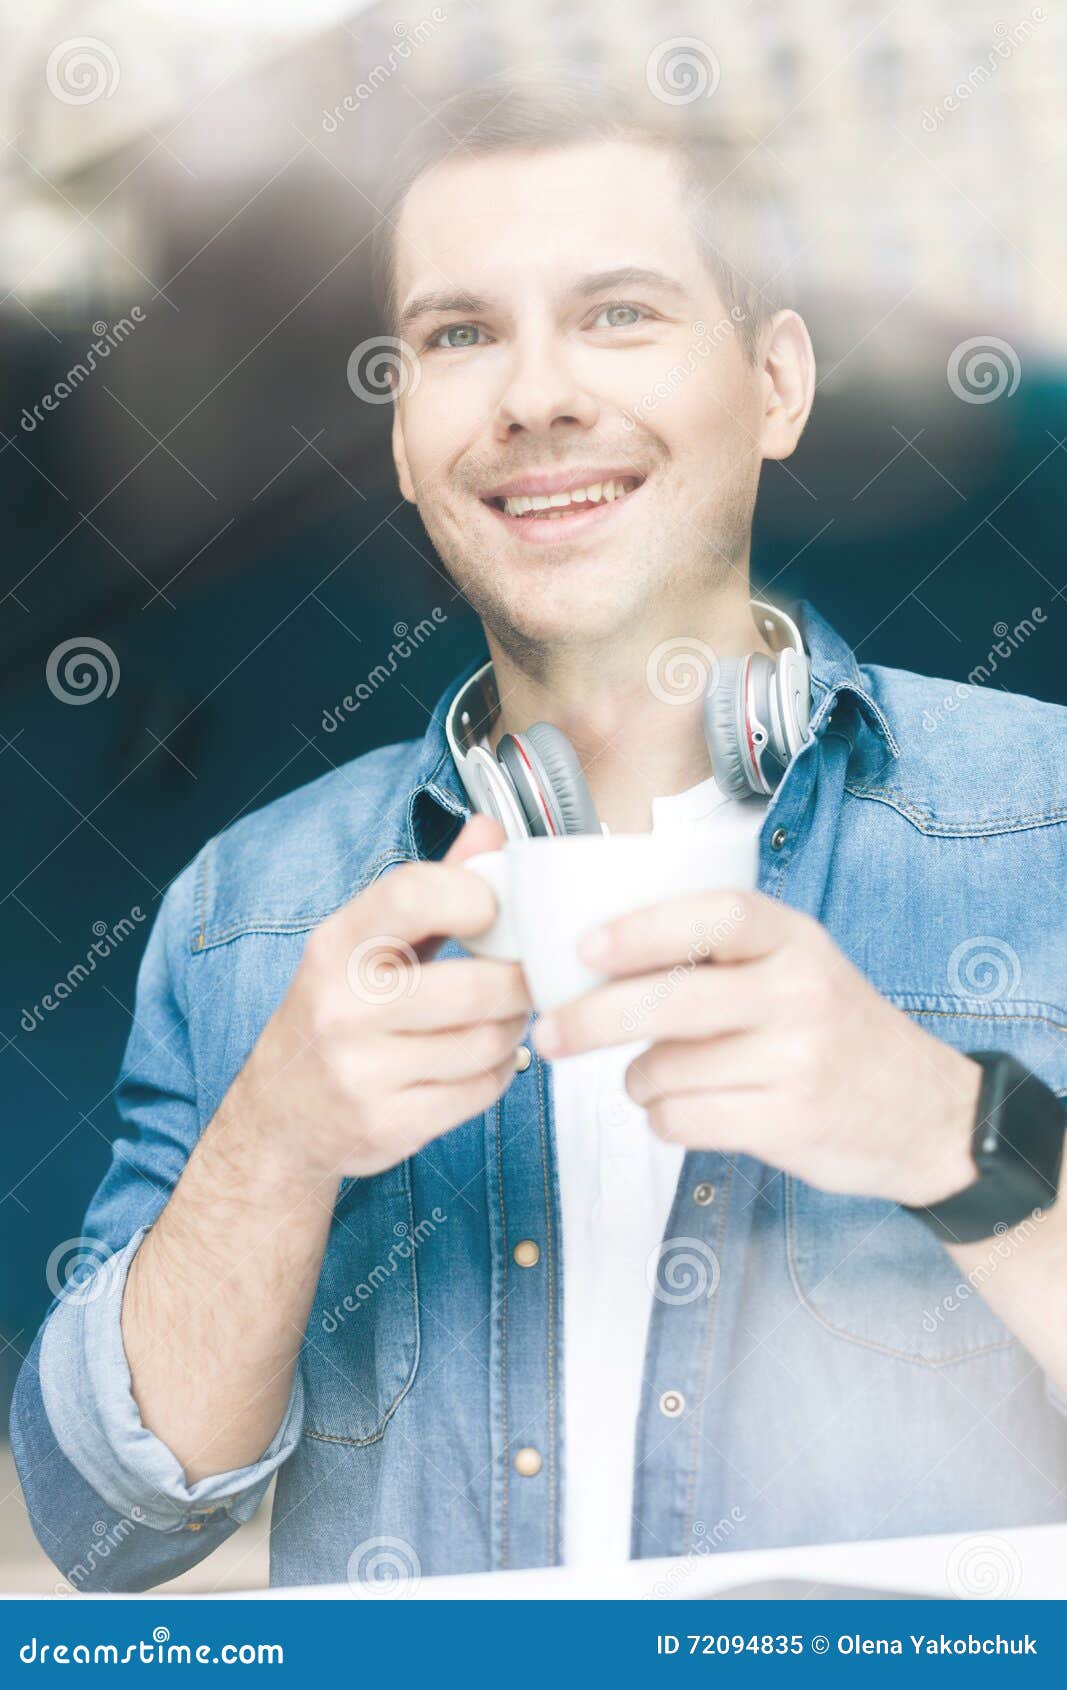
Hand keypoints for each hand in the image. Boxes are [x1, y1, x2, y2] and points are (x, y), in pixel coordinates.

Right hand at [235, 815, 531, 1184]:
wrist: (279, 1115)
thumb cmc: (337, 1014)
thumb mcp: (366, 944)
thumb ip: (433, 888)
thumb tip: (489, 831)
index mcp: (336, 946)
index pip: (409, 896)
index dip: (471, 895)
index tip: (496, 909)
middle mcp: (341, 1007)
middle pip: (472, 986)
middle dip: (518, 980)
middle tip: (526, 975)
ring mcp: (361, 1071)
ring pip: (486, 1042)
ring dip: (513, 1027)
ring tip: (505, 1016)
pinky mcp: (387, 1124)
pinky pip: (480, 1091)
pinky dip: (499, 1072)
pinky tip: (484, 1059)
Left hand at [531, 888, 981, 1206]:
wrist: (924, 1113)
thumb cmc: (833, 1030)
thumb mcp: (795, 966)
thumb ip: (719, 955)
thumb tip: (597, 955)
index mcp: (795, 939)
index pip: (715, 917)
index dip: (644, 929)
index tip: (585, 948)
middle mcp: (801, 991)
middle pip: (674, 1000)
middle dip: (595, 1019)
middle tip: (550, 1033)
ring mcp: (799, 1059)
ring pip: (670, 1068)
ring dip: (640, 1079)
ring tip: (657, 1076)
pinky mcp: (791, 1121)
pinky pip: (685, 1119)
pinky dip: (666, 1118)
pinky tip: (685, 1109)